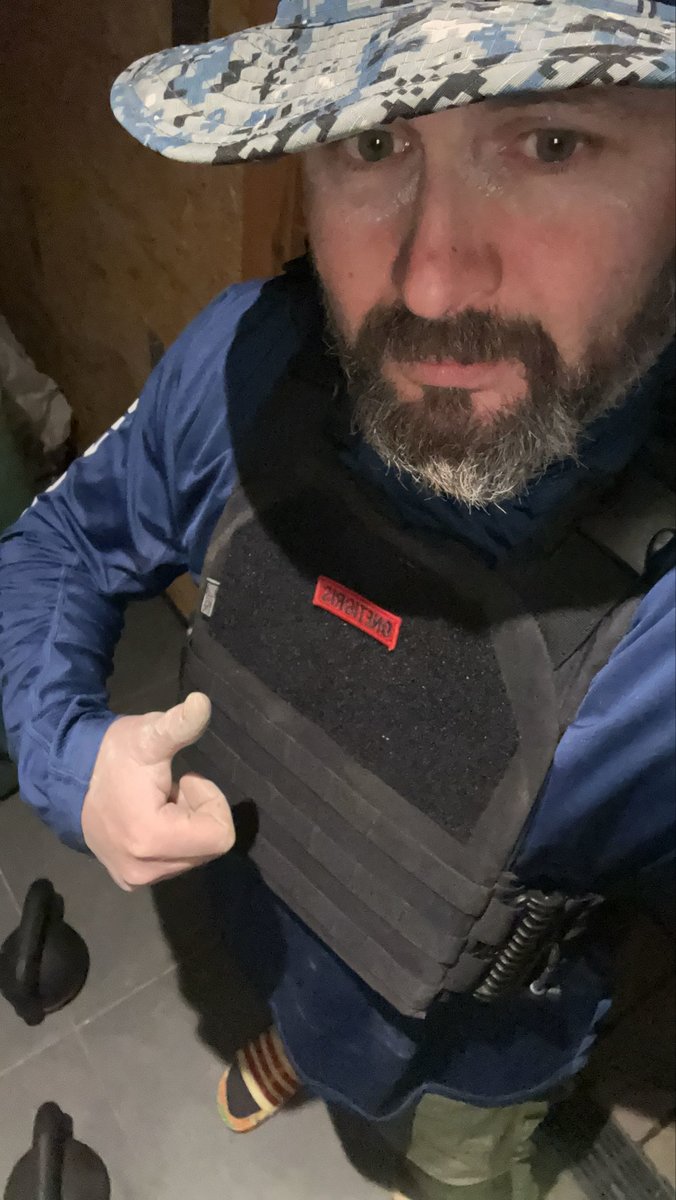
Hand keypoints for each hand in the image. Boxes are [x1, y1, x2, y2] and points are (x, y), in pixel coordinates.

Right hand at [82, 692, 234, 889]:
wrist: (69, 778)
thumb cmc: (114, 755)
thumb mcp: (148, 735)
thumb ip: (179, 725)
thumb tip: (203, 702)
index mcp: (152, 839)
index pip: (220, 834)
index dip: (209, 801)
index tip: (184, 780)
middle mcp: (145, 870)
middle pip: (209, 847)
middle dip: (198, 813)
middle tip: (170, 790)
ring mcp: (135, 880)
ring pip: (194, 856)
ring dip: (185, 826)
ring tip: (157, 802)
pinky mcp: (129, 881)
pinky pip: (174, 864)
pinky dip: (171, 841)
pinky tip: (148, 818)